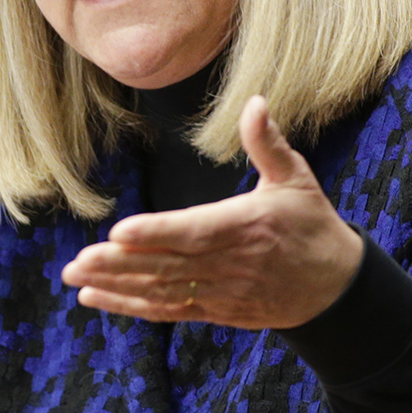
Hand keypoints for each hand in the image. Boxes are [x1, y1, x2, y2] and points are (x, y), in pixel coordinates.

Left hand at [61, 95, 362, 329]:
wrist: (336, 290)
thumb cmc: (311, 225)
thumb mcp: (296, 180)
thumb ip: (268, 144)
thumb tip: (255, 102)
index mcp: (246, 227)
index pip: (195, 232)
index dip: (156, 233)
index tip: (119, 232)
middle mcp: (230, 263)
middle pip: (168, 265)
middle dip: (120, 264)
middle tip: (78, 261)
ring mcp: (220, 291)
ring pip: (162, 290)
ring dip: (117, 285)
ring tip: (75, 277)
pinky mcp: (214, 310)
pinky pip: (167, 310)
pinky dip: (129, 305)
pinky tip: (94, 297)